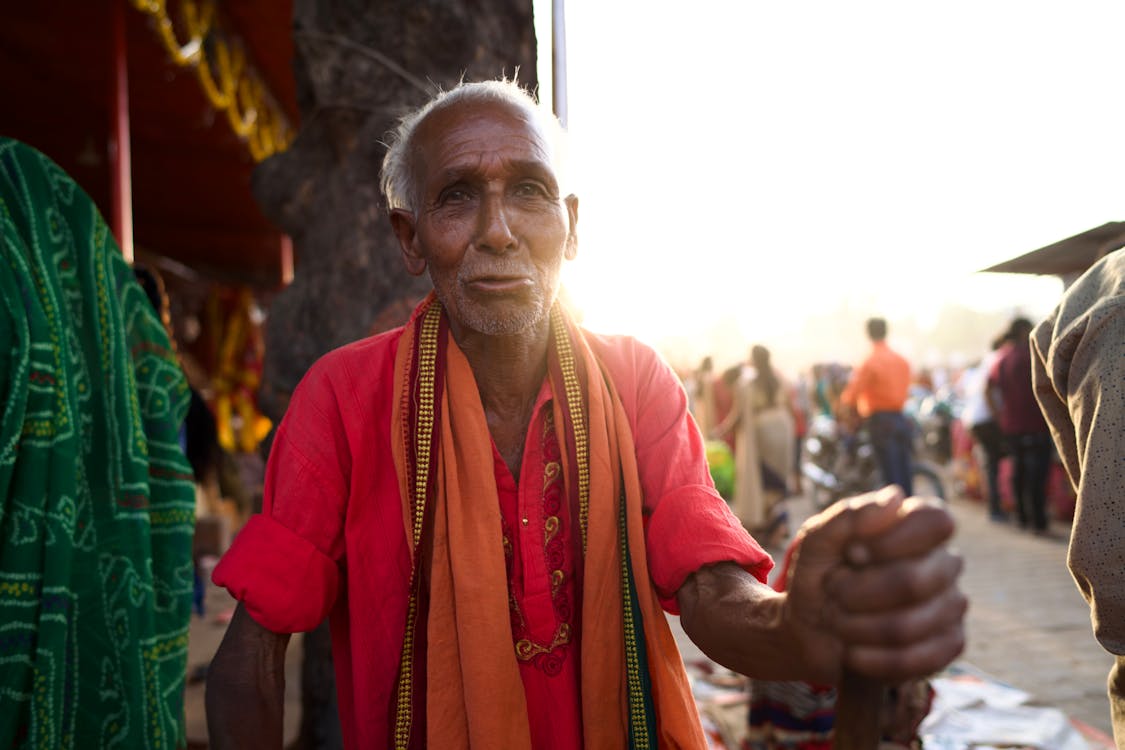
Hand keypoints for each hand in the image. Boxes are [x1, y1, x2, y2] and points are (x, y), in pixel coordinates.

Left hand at [781, 486, 965, 683]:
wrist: (809, 628)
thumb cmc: (819, 575)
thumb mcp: (817, 540)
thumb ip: (850, 515)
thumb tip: (896, 498)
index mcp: (918, 527)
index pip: (936, 521)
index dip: (893, 541)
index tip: (852, 554)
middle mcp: (943, 562)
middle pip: (916, 580)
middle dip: (859, 592)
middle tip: (833, 592)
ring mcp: (951, 604)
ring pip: (912, 624)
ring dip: (858, 627)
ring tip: (837, 621)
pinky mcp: (948, 645)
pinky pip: (921, 659)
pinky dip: (875, 661)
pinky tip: (854, 655)